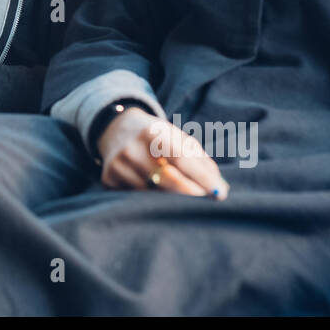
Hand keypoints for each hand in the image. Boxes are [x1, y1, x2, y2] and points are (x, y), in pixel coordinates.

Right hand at [96, 106, 228, 198]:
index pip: (182, 160)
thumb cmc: (157, 136)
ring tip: (183, 197)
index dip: (203, 179)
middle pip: (170, 182)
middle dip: (193, 194)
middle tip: (206, 200)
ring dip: (174, 200)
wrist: (116, 129)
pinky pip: (138, 199)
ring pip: (155, 196)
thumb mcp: (178, 138)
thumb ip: (200, 160)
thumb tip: (221, 188)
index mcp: (152, 133)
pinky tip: (157, 194)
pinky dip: (153, 200)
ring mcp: (118, 166)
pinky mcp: (109, 180)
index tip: (220, 194)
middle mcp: (132, 149)